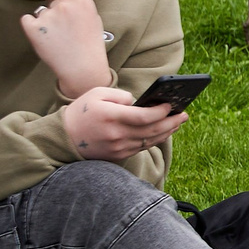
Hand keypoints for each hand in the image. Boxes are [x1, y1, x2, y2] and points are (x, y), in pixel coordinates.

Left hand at [22, 0, 112, 96]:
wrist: (82, 67)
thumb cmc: (90, 46)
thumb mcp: (95, 19)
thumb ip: (81, 6)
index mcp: (83, 1)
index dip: (67, 2)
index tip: (69, 15)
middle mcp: (65, 5)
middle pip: (54, 2)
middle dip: (57, 14)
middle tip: (65, 32)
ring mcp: (47, 16)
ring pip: (41, 12)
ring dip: (46, 22)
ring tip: (57, 39)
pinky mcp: (32, 27)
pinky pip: (27, 19)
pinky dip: (31, 27)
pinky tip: (43, 38)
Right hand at [62, 87, 179, 161]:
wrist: (64, 137)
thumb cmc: (82, 111)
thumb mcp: (97, 94)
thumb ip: (121, 95)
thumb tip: (140, 102)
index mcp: (112, 116)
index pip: (145, 116)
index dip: (161, 112)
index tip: (171, 105)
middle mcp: (117, 134)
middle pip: (152, 130)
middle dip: (172, 122)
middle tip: (184, 114)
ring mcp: (118, 147)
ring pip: (150, 140)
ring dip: (167, 131)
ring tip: (178, 122)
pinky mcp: (118, 155)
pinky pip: (142, 147)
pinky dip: (155, 139)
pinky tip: (164, 132)